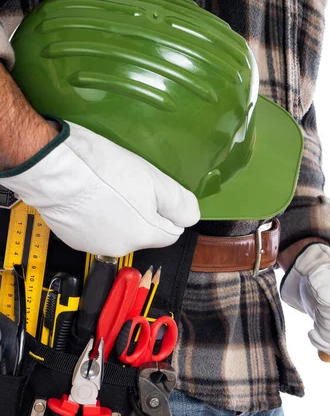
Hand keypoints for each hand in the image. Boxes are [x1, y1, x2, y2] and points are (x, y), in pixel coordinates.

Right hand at [0, 118, 199, 255]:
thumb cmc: (102, 170)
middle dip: (142, 213)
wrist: (53, 168)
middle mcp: (122, 248)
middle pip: (144, 233)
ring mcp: (95, 245)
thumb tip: (191, 217)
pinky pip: (95, 230)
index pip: (171, 233)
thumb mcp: (153, 180)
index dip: (167, 212)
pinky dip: (95, 217)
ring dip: (119, 216)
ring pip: (119, 231)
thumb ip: (178, 203)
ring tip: (107, 189)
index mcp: (144, 236)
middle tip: (130, 186)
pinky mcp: (73, 239)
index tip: (155, 193)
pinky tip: (89, 196)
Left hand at [280, 243, 329, 356]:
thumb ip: (323, 283)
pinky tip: (315, 335)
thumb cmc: (320, 279)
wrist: (318, 289)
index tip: (320, 305)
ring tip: (317, 319)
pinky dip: (327, 346)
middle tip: (316, 311)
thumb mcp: (317, 275)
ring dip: (325, 333)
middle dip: (329, 322)